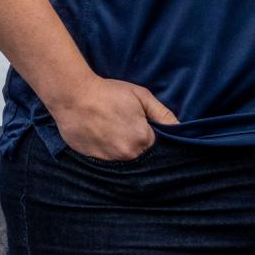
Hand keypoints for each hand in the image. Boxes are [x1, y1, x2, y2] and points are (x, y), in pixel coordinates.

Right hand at [50, 75, 177, 160]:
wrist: (74, 96)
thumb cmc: (110, 93)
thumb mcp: (142, 96)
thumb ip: (162, 114)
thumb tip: (180, 127)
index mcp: (142, 139)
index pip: (158, 146)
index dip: (153, 135)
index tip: (145, 126)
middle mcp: (127, 155)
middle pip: (141, 155)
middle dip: (139, 144)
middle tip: (127, 126)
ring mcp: (108, 160)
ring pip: (124, 159)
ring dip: (123, 149)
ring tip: (114, 130)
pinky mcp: (92, 161)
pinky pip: (107, 161)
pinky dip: (108, 152)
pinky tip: (103, 136)